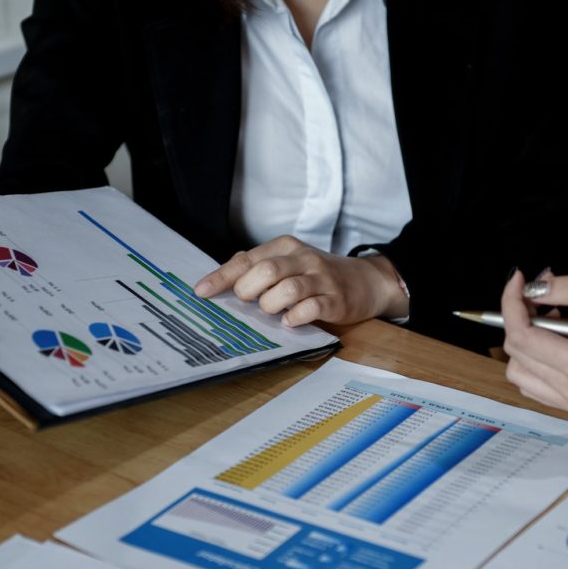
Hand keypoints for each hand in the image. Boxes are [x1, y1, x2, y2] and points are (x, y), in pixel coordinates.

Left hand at [193, 235, 408, 325]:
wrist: (366, 281)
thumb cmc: (318, 275)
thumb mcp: (288, 262)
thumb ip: (258, 267)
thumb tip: (223, 278)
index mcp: (285, 247)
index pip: (247, 259)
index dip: (221, 277)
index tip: (201, 292)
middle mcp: (302, 259)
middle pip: (266, 271)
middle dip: (249, 291)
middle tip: (249, 302)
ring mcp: (321, 279)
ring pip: (288, 289)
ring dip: (272, 305)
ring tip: (273, 312)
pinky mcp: (336, 300)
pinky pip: (311, 308)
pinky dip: (296, 317)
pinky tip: (292, 321)